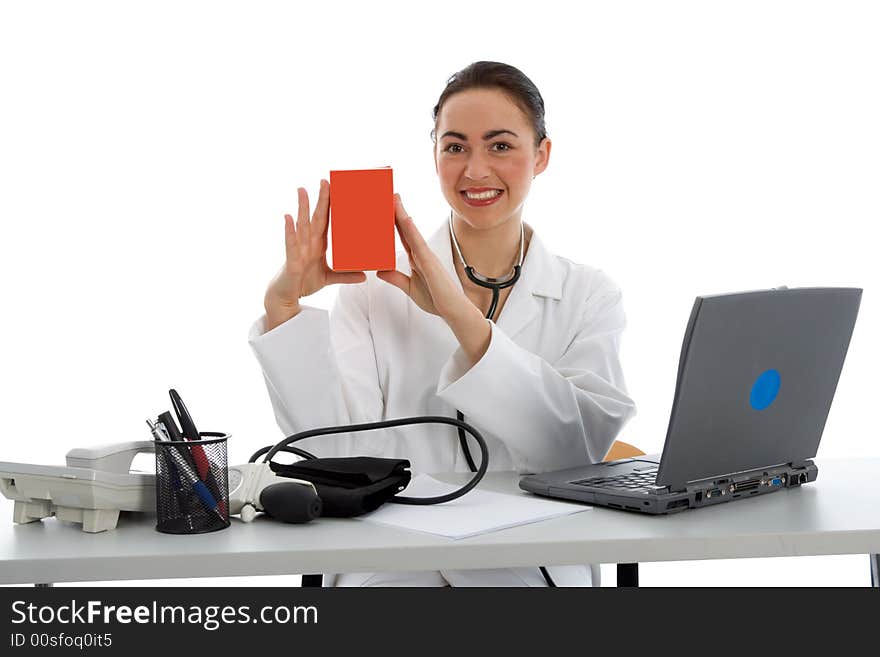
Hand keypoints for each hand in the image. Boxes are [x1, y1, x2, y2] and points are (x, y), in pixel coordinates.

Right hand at [264, 180, 365, 313]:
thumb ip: (345, 276)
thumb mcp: (328, 278)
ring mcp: (299, 250)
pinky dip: (289, 230)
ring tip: (303, 190)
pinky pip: (291, 244)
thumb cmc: (303, 282)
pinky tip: (288, 217)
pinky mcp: (291, 260)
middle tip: (324, 180)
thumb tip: (364, 276)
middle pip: (315, 218)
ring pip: (302, 225)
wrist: (286, 297)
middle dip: (320, 200)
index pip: (325, 221)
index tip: (336, 189)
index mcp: (317, 244)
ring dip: (303, 208)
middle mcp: (308, 243)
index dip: (330, 206)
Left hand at [377, 195, 471, 322]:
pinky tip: (406, 219)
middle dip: (398, 211)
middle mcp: (422, 253)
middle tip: (389, 194)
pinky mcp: (430, 262)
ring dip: (402, 215)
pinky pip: (418, 243)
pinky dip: (411, 231)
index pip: (403, 236)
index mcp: (417, 259)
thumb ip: (396, 278)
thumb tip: (381, 271)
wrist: (453, 311)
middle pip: (406, 228)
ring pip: (411, 231)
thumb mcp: (409, 287)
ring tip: (394, 199)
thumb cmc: (437, 299)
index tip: (387, 207)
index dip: (394, 222)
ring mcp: (426, 256)